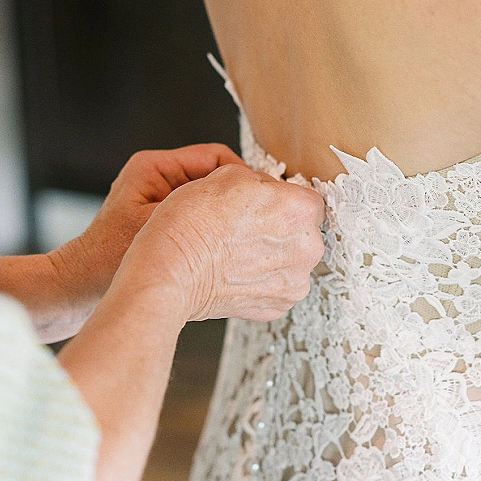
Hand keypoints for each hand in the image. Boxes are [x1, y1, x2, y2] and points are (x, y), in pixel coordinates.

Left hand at [50, 144, 246, 305]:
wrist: (81, 287)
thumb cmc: (108, 260)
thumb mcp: (159, 229)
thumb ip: (198, 210)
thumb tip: (243, 195)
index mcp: (155, 166)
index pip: (217, 157)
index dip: (242, 178)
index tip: (258, 203)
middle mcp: (161, 178)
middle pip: (217, 178)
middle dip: (237, 200)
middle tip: (256, 224)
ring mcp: (164, 200)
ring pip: (211, 201)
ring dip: (227, 218)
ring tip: (241, 240)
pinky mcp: (167, 222)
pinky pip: (201, 220)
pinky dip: (214, 233)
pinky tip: (224, 253)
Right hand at [122, 163, 325, 323]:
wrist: (172, 270)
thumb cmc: (194, 224)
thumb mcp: (229, 174)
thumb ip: (262, 181)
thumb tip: (268, 192)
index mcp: (303, 209)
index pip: (305, 199)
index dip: (279, 201)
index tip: (260, 208)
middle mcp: (308, 248)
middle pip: (302, 233)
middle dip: (280, 230)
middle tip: (244, 231)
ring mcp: (294, 282)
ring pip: (291, 262)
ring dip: (272, 258)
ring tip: (238, 254)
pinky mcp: (279, 306)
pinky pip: (277, 288)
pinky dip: (261, 283)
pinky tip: (237, 274)